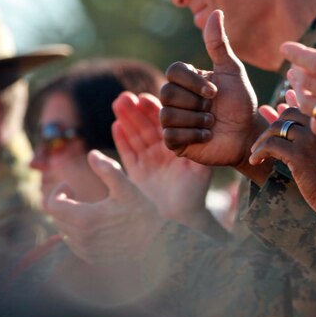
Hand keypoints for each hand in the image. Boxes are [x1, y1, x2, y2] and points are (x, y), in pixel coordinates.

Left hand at [44, 150, 163, 266]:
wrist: (157, 244)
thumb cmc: (143, 213)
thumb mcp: (127, 188)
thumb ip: (108, 169)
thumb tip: (92, 154)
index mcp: (85, 218)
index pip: (52, 206)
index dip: (57, 192)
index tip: (70, 186)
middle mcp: (81, 238)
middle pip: (56, 218)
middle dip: (63, 203)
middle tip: (77, 193)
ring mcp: (86, 251)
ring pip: (63, 232)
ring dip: (69, 218)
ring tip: (87, 208)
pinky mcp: (92, 259)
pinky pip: (74, 244)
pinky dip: (77, 231)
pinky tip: (94, 223)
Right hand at [113, 91, 214, 227]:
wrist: (180, 219)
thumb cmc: (194, 193)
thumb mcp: (199, 169)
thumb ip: (196, 150)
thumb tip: (200, 128)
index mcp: (177, 145)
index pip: (164, 122)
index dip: (154, 110)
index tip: (145, 97)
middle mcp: (161, 150)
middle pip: (146, 125)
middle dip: (136, 111)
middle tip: (126, 97)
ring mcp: (148, 161)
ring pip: (135, 136)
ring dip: (126, 120)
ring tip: (118, 103)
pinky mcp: (136, 173)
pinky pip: (128, 152)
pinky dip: (121, 139)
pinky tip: (115, 125)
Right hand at [160, 10, 264, 167]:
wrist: (247, 134)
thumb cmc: (240, 102)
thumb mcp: (231, 71)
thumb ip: (219, 44)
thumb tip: (216, 12)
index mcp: (186, 80)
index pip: (173, 71)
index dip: (193, 82)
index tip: (215, 92)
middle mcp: (175, 98)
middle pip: (167, 93)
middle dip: (196, 103)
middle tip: (213, 109)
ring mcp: (173, 120)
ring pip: (168, 115)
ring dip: (197, 120)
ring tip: (212, 123)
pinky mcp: (174, 142)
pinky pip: (171, 135)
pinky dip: (194, 135)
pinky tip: (208, 136)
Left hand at [248, 106, 315, 218]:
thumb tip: (297, 110)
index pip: (303, 106)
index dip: (287, 110)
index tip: (277, 115)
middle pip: (288, 114)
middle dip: (273, 124)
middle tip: (264, 139)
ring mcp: (309, 139)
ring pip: (277, 128)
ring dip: (262, 139)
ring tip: (257, 151)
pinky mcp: (299, 155)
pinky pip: (271, 146)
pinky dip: (259, 152)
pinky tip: (255, 161)